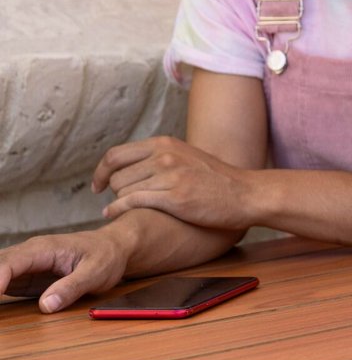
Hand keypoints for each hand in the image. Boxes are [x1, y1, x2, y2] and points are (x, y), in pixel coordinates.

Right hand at [0, 230, 130, 313]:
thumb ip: (72, 287)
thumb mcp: (96, 272)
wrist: (114, 247)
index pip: (11, 262)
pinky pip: (3, 284)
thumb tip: (46, 305)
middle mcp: (29, 254)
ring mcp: (25, 265)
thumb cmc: (106, 256)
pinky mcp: (26, 277)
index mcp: (44, 249)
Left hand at [94, 136, 256, 230]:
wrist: (245, 194)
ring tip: (128, 209)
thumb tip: (128, 167)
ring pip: (121, 190)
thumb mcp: (185, 157)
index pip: (115, 154)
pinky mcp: (175, 197)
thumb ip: (159, 157)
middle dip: (112, 190)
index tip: (98, 185)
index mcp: (165, 144)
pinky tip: (115, 215)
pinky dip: (118, 210)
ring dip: (119, 202)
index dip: (100, 172)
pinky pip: (132, 202)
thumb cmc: (216, 181)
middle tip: (119, 200)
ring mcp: (170, 175)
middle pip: (115, 175)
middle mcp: (165, 155)